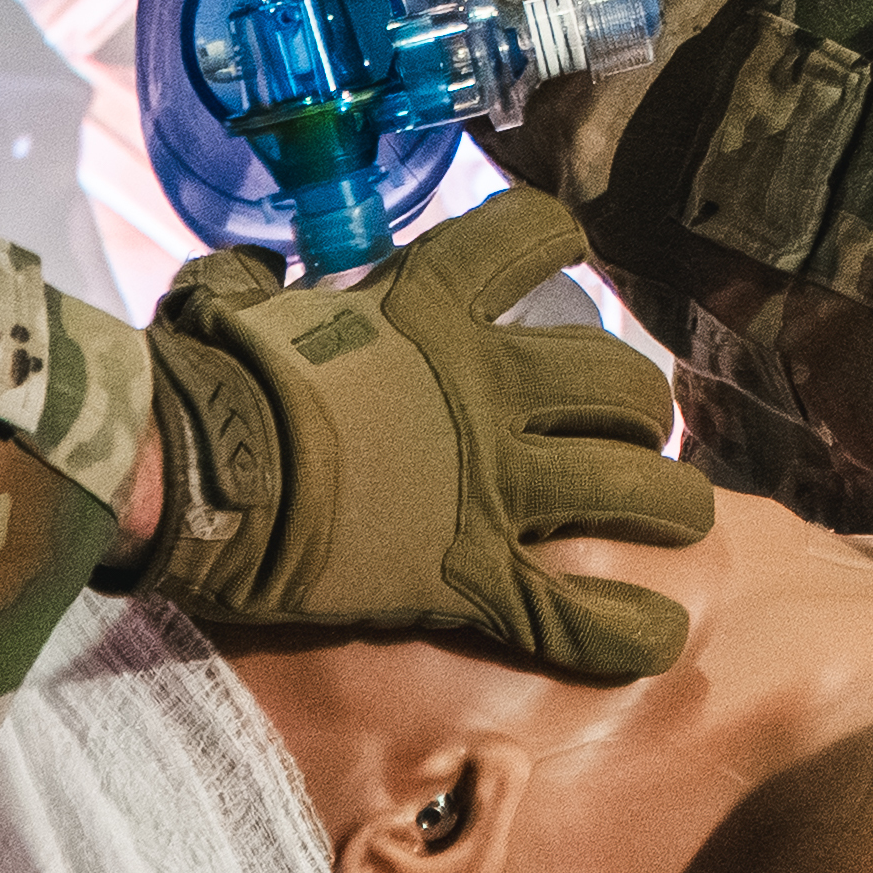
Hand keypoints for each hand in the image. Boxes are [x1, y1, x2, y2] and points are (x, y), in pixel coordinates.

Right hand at [133, 188, 712, 678]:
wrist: (196, 471)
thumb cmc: (207, 378)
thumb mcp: (232, 301)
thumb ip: (257, 282)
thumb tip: (248, 272)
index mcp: (434, 305)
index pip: (531, 236)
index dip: (553, 239)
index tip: (561, 257)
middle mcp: (491, 387)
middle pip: (620, 383)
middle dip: (641, 407)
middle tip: (629, 429)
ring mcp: (495, 483)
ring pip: (636, 489)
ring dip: (669, 504)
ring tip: (676, 518)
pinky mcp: (476, 575)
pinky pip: (581, 614)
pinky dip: (629, 630)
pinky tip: (657, 635)